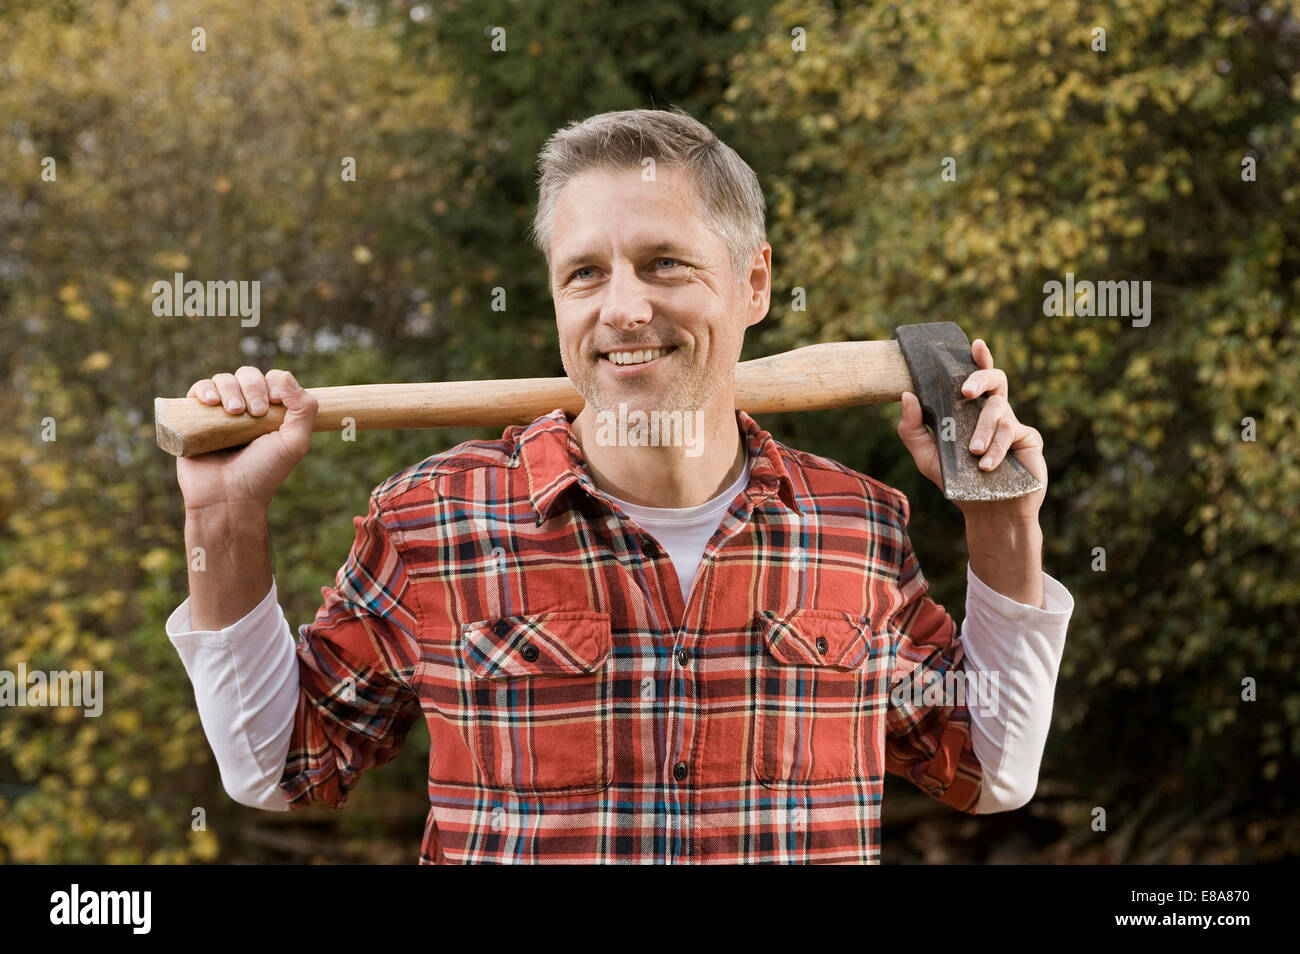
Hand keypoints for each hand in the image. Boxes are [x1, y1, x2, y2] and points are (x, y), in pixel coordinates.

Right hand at [175, 367, 317, 515]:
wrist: (228, 498)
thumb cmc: (264, 473)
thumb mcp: (295, 443)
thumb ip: (304, 409)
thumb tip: (286, 375)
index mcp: (271, 413)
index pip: (272, 380)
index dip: (274, 383)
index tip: (276, 402)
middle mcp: (245, 410)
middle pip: (248, 375)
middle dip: (253, 386)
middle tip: (256, 412)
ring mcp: (219, 413)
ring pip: (223, 379)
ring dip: (230, 388)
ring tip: (233, 411)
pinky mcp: (195, 419)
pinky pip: (198, 391)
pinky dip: (204, 389)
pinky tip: (210, 401)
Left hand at [896, 337, 1046, 522]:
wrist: (988, 512)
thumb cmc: (957, 482)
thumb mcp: (927, 457)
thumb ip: (912, 429)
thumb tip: (907, 395)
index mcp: (972, 412)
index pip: (976, 379)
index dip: (979, 359)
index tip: (975, 344)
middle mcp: (994, 413)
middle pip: (995, 380)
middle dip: (980, 377)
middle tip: (965, 390)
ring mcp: (1013, 424)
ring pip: (998, 409)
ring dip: (983, 431)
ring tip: (973, 453)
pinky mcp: (1028, 438)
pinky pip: (1011, 432)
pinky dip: (996, 449)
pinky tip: (986, 466)